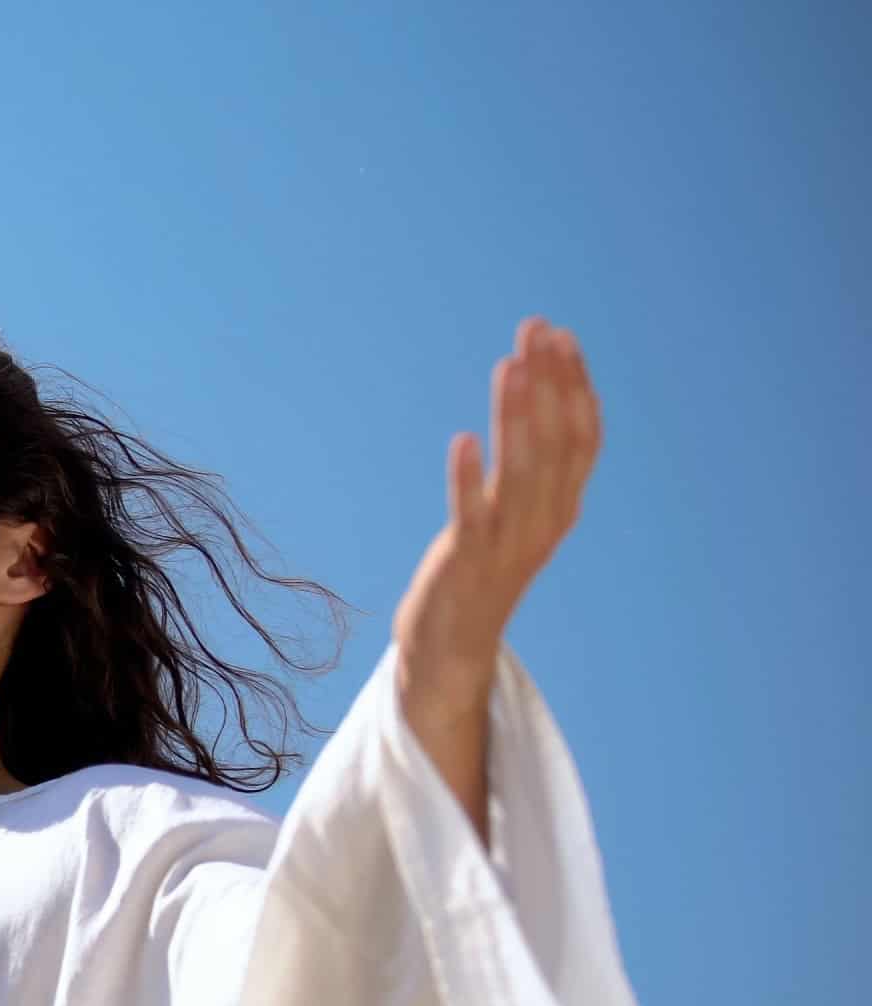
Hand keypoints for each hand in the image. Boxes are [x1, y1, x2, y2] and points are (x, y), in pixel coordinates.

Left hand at [393, 315, 601, 708]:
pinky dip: (468, 479)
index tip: (559, 334)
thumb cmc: (482, 568)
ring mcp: (508, 545)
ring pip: (521, 473)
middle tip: (536, 329)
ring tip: (509, 365)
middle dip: (550, 383)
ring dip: (517, 416)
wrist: (452, 647)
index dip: (575, 384)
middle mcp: (546, 522)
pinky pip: (471, 517)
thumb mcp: (516, 512)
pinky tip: (462, 439)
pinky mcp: (467, 564)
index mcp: (563, 505)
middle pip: (557, 443)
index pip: (581, 435)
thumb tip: (537, 392)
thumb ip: (531, 464)